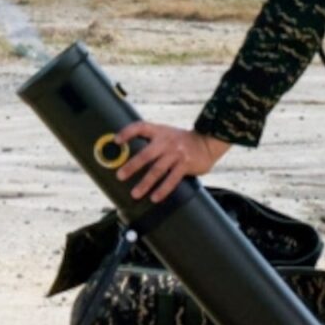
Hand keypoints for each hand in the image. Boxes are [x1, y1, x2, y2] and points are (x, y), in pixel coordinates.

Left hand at [114, 122, 229, 202]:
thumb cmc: (183, 142)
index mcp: (160, 132)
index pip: (140, 127)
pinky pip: (172, 179)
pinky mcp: (185, 164)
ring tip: (135, 193)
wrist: (208, 143)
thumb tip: (132, 157)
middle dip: (132, 166)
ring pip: (157, 170)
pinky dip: (163, 189)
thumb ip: (153, 142)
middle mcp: (167, 141)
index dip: (127, 132)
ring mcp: (176, 153)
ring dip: (145, 183)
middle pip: (146, 154)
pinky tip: (155, 197)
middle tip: (120, 176)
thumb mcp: (168, 134)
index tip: (116, 140)